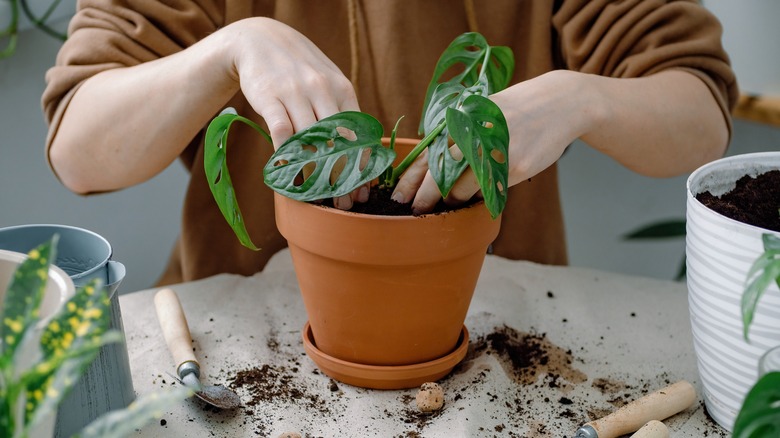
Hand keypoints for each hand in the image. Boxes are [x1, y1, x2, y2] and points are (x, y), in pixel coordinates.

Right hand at [228, 18, 366, 208]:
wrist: (259, 40)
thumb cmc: (298, 68)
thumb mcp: (327, 82)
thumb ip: (341, 112)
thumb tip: (358, 149)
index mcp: (342, 89)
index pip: (358, 133)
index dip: (362, 165)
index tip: (363, 190)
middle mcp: (322, 90)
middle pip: (338, 142)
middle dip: (343, 176)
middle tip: (344, 202)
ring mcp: (295, 93)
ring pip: (311, 141)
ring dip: (315, 172)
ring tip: (319, 196)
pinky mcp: (270, 98)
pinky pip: (282, 133)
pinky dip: (287, 156)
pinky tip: (289, 173)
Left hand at [392, 70, 584, 214]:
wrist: (559, 103)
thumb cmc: (514, 110)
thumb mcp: (481, 112)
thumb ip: (458, 134)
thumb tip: (429, 163)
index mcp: (464, 120)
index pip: (429, 153)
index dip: (411, 178)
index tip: (398, 195)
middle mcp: (477, 135)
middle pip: (441, 174)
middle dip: (425, 197)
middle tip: (414, 211)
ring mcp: (497, 153)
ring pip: (463, 188)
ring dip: (453, 201)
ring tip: (448, 204)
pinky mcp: (516, 167)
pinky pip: (489, 191)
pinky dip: (479, 197)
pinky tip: (474, 199)